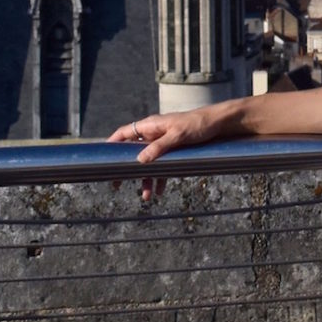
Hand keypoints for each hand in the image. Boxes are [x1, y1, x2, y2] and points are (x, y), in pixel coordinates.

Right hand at [107, 105, 236, 200]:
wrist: (218, 124)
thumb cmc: (197, 124)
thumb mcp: (177, 136)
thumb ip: (158, 148)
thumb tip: (139, 160)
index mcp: (151, 125)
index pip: (124, 133)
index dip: (112, 144)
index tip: (103, 158)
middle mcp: (154, 133)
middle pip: (134, 152)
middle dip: (127, 169)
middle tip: (117, 184)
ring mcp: (163, 142)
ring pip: (149, 163)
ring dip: (146, 179)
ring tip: (145, 196)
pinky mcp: (174, 150)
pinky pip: (162, 165)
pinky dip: (160, 178)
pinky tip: (159, 190)